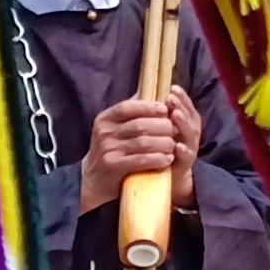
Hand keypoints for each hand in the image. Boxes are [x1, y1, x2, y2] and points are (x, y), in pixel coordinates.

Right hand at [78, 93, 197, 211]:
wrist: (94, 179)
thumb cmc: (111, 149)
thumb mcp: (113, 127)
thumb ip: (130, 111)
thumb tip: (149, 90)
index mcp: (105, 118)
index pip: (128, 107)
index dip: (149, 107)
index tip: (165, 109)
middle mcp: (104, 132)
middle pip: (140, 125)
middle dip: (162, 127)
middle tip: (175, 130)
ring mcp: (108, 150)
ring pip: (143, 142)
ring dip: (163, 143)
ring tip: (174, 144)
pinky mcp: (113, 166)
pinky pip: (141, 160)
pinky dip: (157, 158)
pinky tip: (168, 158)